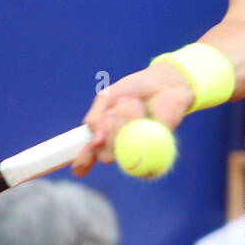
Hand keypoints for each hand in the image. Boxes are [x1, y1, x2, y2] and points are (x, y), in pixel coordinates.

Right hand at [71, 62, 193, 176]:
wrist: (162, 81)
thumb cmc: (133, 90)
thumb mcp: (107, 98)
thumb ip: (95, 118)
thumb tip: (95, 141)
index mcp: (102, 139)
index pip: (87, 161)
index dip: (82, 162)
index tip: (85, 152)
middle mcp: (118, 149)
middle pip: (104, 156)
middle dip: (108, 130)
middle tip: (114, 110)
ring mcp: (138, 151)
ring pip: (122, 151)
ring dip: (122, 123)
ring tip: (132, 103)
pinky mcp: (159, 149)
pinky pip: (143, 145)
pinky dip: (137, 121)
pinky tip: (140, 109)